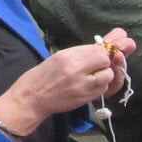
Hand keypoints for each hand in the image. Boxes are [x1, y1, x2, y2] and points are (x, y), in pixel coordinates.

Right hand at [0, 30, 133, 131]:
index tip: (98, 55)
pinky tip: (89, 85)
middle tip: (94, 67)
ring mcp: (82, 86)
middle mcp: (76, 70)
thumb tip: (111, 42)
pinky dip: (101, 86)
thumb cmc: (43, 75)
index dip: (103, 52)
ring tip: (91, 76)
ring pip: (109, 76)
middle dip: (105, 63)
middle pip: (106, 61)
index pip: (100, 50)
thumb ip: (84, 51)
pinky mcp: (84, 99)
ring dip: (104, 75)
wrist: (31, 98)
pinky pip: (103, 89)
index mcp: (68, 56)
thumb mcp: (60, 56)